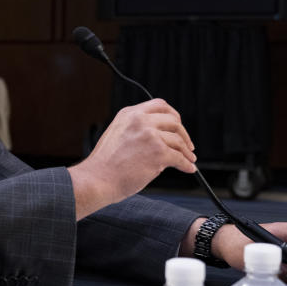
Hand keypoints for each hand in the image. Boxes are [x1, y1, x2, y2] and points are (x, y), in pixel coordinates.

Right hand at [68, 99, 195, 216]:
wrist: (97, 179)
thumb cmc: (104, 164)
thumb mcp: (117, 134)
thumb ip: (136, 129)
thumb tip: (160, 137)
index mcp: (129, 114)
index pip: (159, 105)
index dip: (173, 115)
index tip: (177, 126)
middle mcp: (140, 121)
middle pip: (173, 121)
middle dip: (184, 134)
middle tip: (187, 145)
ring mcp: (150, 136)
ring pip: (178, 141)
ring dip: (186, 152)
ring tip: (189, 160)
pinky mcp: (158, 153)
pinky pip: (179, 158)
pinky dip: (186, 164)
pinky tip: (188, 168)